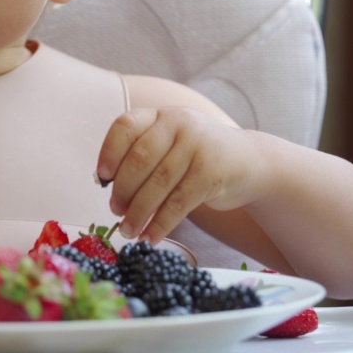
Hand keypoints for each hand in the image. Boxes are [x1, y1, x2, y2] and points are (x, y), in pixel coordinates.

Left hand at [96, 107, 266, 243]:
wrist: (251, 162)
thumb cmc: (198, 156)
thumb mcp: (172, 143)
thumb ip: (144, 153)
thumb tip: (108, 184)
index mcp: (161, 115)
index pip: (125, 126)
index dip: (109, 152)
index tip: (102, 177)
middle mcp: (179, 124)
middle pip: (139, 159)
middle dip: (123, 190)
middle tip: (115, 211)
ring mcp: (197, 147)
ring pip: (157, 184)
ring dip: (138, 213)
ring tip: (128, 230)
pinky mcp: (211, 174)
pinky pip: (178, 203)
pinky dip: (160, 224)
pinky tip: (150, 237)